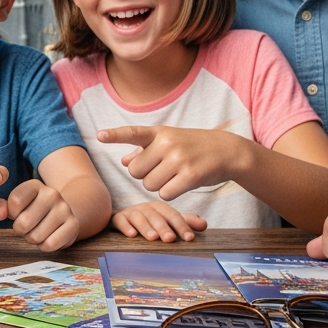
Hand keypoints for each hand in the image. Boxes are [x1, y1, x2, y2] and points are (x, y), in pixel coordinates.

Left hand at [0, 179, 80, 251]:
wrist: (62, 214)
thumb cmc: (33, 211)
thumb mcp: (16, 205)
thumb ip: (0, 207)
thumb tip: (0, 214)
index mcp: (35, 185)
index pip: (15, 201)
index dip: (12, 214)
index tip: (17, 214)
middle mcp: (52, 194)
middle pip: (24, 222)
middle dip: (21, 230)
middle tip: (27, 227)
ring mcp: (64, 209)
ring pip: (36, 236)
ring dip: (33, 239)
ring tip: (38, 231)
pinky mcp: (73, 224)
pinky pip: (50, 244)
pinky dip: (45, 246)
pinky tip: (48, 237)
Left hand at [97, 126, 251, 200]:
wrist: (228, 151)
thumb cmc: (193, 146)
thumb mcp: (170, 141)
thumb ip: (145, 150)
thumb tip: (123, 160)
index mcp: (160, 133)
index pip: (133, 133)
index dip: (115, 135)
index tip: (99, 135)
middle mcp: (167, 143)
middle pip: (135, 171)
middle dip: (144, 175)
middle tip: (162, 169)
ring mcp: (179, 159)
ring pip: (149, 184)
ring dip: (158, 186)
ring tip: (174, 175)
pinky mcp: (190, 176)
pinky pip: (165, 194)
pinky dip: (170, 193)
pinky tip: (182, 184)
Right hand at [112, 201, 207, 241]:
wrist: (125, 217)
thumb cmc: (151, 221)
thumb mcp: (168, 221)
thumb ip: (185, 222)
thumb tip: (204, 224)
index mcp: (160, 208)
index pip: (173, 215)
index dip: (182, 226)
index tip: (189, 238)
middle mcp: (146, 208)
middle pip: (156, 217)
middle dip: (164, 227)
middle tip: (170, 239)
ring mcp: (132, 213)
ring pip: (139, 218)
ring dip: (146, 227)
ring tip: (153, 238)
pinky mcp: (118, 218)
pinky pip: (120, 221)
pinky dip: (125, 227)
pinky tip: (131, 234)